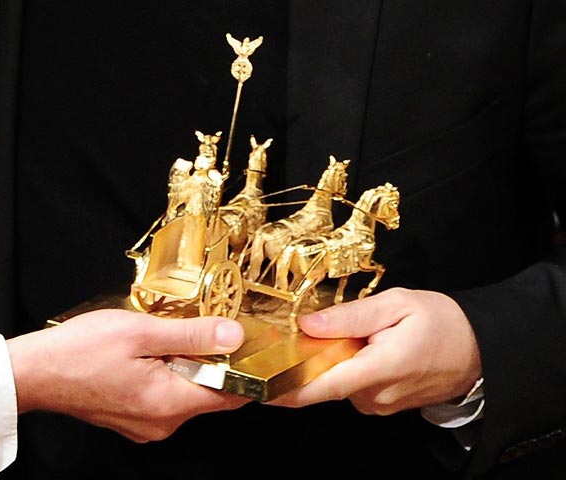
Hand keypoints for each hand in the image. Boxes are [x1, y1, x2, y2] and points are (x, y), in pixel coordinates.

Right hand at [7, 309, 249, 441]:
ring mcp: (147, 425)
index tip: (257, 351)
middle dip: (215, 364)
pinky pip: (167, 397)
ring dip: (190, 368)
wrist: (34, 372)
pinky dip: (171, 376)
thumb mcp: (141, 332)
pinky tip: (155, 353)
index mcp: (169, 403)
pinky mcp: (134, 419)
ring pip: (188, 394)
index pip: (231, 396)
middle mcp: (162, 422)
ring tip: (175, 337)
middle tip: (208, 329)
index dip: (249, 374)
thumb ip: (192, 336)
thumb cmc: (80, 351)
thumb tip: (233, 336)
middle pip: (211, 394)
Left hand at [268, 288, 481, 414]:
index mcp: (379, 369)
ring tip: (331, 334)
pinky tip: (351, 347)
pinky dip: (341, 367)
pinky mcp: (381, 402)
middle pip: (323, 382)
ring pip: (336, 383)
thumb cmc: (443, 324)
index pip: (321, 386)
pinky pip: (349, 385)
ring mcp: (378, 403)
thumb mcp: (397, 305)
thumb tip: (309, 325)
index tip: (257, 385)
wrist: (479, 350)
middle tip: (291, 336)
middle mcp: (375, 395)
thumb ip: (351, 317)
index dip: (286, 388)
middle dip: (303, 362)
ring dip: (326, 363)